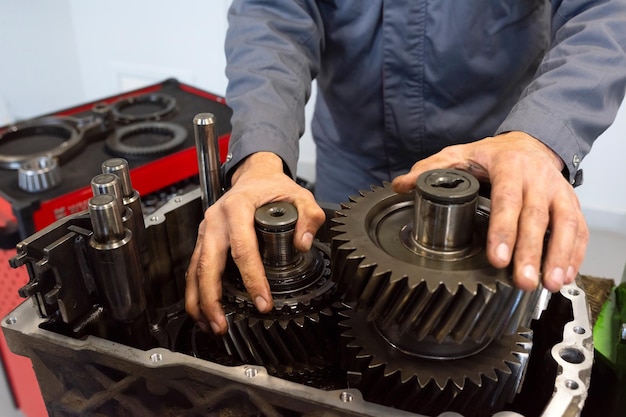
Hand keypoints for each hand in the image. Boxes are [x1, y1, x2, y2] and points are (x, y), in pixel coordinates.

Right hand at [185, 152, 325, 333]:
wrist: (254, 175)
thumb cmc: (273, 186)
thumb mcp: (300, 194)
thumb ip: (309, 216)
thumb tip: (303, 243)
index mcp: (237, 208)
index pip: (242, 249)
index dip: (252, 278)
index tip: (263, 301)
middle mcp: (215, 220)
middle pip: (208, 264)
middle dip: (213, 298)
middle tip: (223, 326)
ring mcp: (205, 230)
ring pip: (195, 270)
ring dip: (200, 301)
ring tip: (212, 326)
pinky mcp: (203, 239)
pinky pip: (195, 268)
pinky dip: (196, 292)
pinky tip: (204, 312)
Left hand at [392, 131, 587, 292]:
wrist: (531, 143)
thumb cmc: (492, 155)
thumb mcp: (460, 154)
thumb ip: (432, 169)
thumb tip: (401, 185)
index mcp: (509, 166)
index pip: (508, 199)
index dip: (504, 230)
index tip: (497, 258)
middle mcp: (538, 178)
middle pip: (537, 216)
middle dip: (532, 251)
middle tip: (524, 281)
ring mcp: (559, 190)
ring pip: (565, 223)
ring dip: (559, 255)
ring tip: (550, 284)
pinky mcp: (572, 203)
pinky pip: (579, 229)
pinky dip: (575, 253)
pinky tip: (566, 277)